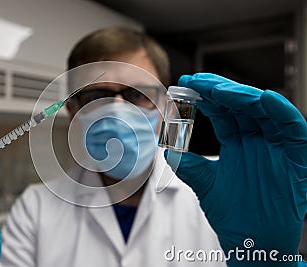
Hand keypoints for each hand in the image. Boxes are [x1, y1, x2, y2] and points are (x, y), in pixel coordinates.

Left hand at [165, 73, 306, 265]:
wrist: (252, 244)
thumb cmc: (231, 214)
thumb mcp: (204, 184)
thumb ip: (187, 164)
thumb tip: (166, 147)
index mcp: (237, 142)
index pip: (222, 111)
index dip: (206, 96)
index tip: (186, 84)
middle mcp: (257, 140)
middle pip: (241, 105)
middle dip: (220, 90)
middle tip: (198, 81)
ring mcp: (277, 147)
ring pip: (265, 111)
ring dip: (244, 97)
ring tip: (220, 89)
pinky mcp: (297, 159)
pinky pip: (294, 131)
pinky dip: (282, 113)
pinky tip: (265, 99)